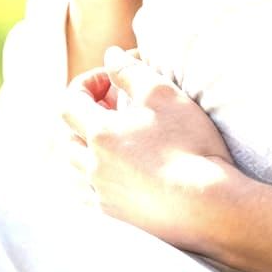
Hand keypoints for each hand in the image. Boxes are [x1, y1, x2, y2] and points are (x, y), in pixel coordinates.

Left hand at [61, 46, 242, 253]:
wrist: (204, 204)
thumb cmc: (187, 143)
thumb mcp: (162, 93)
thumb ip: (131, 71)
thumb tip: (111, 56)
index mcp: (99, 134)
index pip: (69, 102)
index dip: (87, 83)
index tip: (112, 78)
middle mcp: (93, 167)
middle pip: (67, 137)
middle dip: (84, 116)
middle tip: (114, 106)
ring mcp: (103, 194)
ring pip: (78, 168)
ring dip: (91, 147)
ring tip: (121, 137)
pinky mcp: (117, 216)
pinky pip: (95, 192)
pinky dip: (103, 174)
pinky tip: (129, 169)